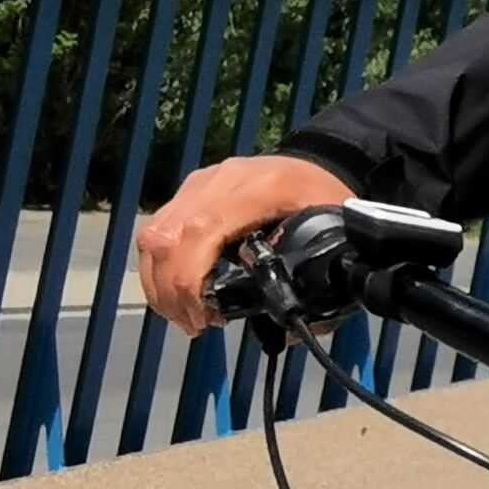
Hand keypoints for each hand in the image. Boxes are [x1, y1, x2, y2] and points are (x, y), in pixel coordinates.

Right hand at [134, 154, 354, 335]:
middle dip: (170, 291)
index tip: (205, 317)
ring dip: (159, 283)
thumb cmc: (326, 196)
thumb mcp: (334, 231)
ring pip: (154, 233)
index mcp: (259, 188)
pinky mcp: (190, 189)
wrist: (320, 159)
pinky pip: (158, 228)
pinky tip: (177, 292)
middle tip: (194, 324)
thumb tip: (289, 329)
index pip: (200, 231)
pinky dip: (159, 266)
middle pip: (167, 236)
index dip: (189, 280)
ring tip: (184, 315)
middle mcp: (221, 180)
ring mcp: (201, 182)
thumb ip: (315, 275)